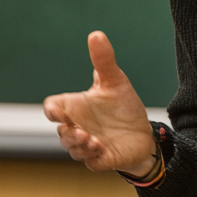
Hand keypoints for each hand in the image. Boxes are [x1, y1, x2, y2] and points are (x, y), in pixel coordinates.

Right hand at [44, 31, 155, 175]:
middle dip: (69, 132)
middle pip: (62, 131)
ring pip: (73, 148)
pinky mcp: (100, 159)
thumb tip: (96, 34)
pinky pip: (90, 161)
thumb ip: (103, 61)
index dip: (52, 111)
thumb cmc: (123, 107)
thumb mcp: (115, 81)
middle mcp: (78, 127)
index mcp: (75, 108)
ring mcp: (87, 145)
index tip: (57, 112)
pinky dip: (93, 156)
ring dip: (80, 145)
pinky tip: (101, 148)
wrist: (143, 133)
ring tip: (93, 140)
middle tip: (80, 130)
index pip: (53, 109)